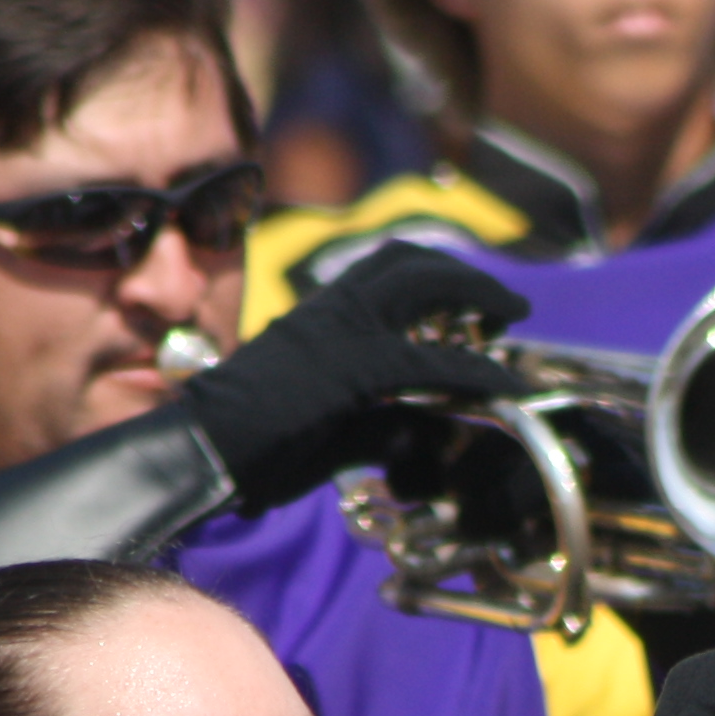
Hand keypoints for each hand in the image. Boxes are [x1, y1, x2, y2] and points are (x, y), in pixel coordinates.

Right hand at [177, 242, 534, 512]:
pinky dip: (474, 369)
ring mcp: (343, 333)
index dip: (435, 276)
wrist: (205, 452)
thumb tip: (436, 436)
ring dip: (476, 296)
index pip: (383, 269)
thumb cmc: (251, 448)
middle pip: (410, 262)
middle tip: (507, 303)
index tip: (472, 300)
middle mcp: (332, 310)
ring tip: (509, 317)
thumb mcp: (329, 429)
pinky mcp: (355, 370)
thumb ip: (383, 426)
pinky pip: (431, 361)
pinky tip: (502, 383)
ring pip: (425, 287)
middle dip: (465, 276)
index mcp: (318, 316)